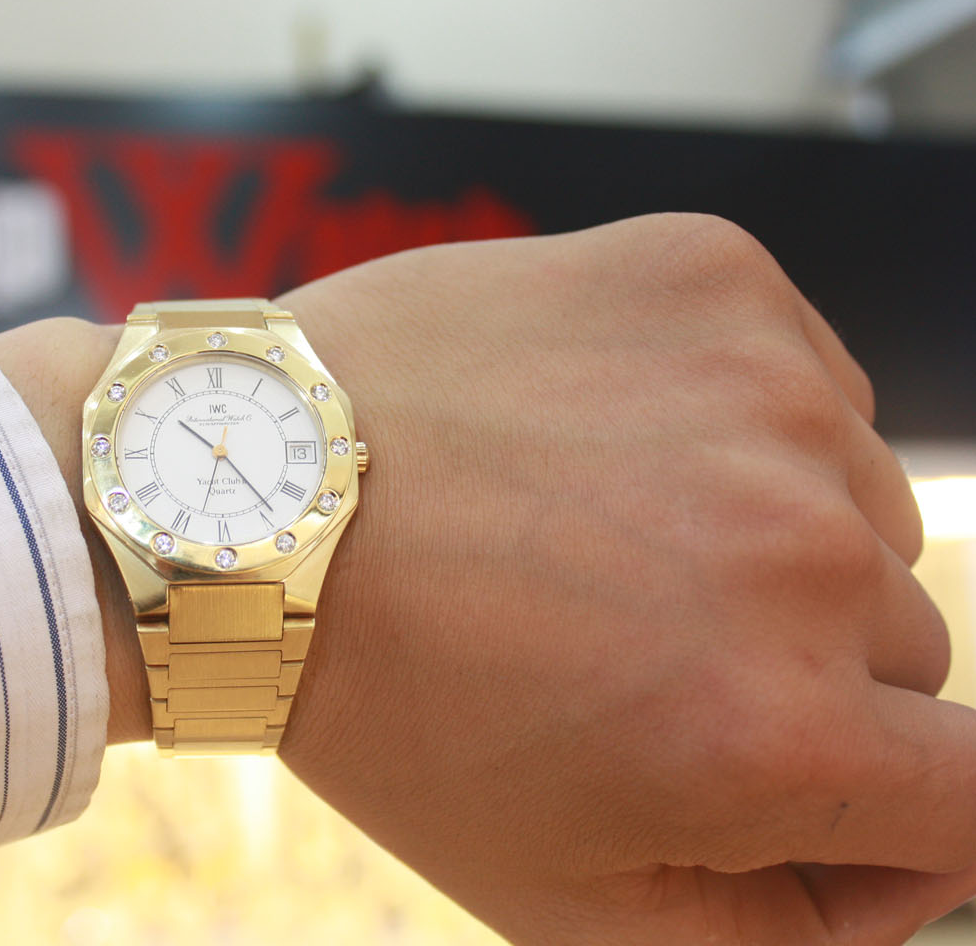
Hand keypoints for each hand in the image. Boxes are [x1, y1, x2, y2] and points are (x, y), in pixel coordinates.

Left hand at [273, 214, 975, 944]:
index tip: (840, 784)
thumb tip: (897, 882)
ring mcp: (766, 394)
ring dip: (765, 536)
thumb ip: (767, 934)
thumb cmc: (383, 696)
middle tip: (632, 647)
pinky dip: (730, 420)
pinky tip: (602, 440)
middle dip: (799, 670)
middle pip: (905, 649)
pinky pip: (802, 382)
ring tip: (598, 536)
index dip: (916, 807)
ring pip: (856, 507)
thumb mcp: (554, 889)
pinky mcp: (717, 280)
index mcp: (774, 729)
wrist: (251, 494)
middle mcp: (801, 554)